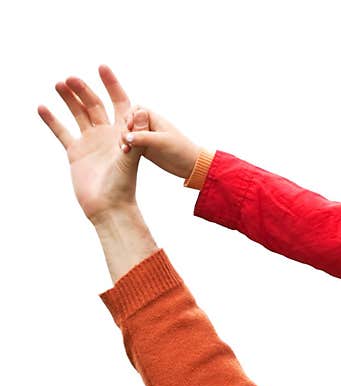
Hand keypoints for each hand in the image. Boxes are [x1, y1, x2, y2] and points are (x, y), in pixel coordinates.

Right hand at [38, 65, 140, 223]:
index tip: (102, 67)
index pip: (120, 102)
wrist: (109, 208)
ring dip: (69, 99)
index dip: (112, 85)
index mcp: (123, 132)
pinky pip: (62, 132)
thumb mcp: (132, 158)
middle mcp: (107, 134)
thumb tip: (142, 112)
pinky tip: (43, 107)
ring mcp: (91, 142)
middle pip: (95, 105)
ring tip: (59, 84)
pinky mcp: (76, 152)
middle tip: (71, 78)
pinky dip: (53, 120)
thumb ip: (137, 135)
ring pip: (79, 114)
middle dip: (84, 90)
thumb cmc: (124, 186)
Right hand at [123, 107, 200, 179]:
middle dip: (124, 130)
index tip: (130, 127)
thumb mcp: (162, 142)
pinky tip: (126, 152)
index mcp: (154, 118)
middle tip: (126, 141)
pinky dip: (126, 147)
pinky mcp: (143, 148)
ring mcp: (145, 137)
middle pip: (128, 121)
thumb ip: (144, 137)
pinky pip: (129, 144)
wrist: (190, 165)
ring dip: (123, 140)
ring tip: (125, 149)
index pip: (135, 110)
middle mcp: (148, 126)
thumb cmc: (180, 149)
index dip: (130, 117)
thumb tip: (126, 136)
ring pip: (127, 133)